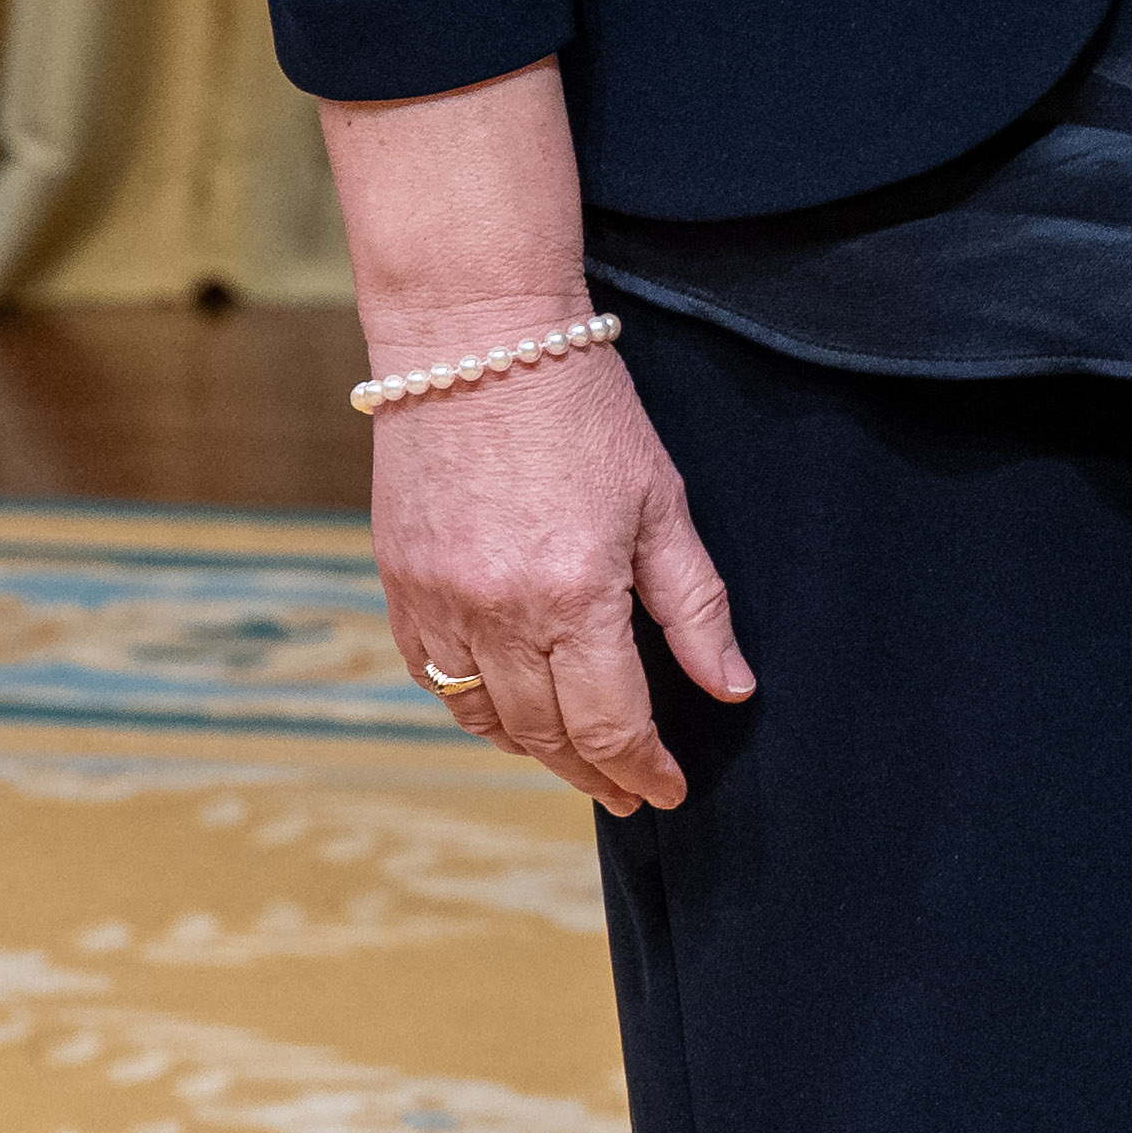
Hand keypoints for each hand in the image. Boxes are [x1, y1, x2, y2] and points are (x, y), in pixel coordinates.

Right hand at [370, 335, 750, 812]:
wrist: (477, 343)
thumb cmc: (584, 408)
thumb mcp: (662, 499)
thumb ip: (695, 603)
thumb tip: (731, 686)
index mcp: (575, 594)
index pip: (610, 722)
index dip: (642, 766)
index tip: (668, 790)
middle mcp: (499, 614)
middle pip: (546, 734)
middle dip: (594, 770)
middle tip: (629, 789)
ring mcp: (439, 605)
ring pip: (484, 718)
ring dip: (533, 748)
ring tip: (576, 757)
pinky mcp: (400, 587)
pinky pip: (435, 679)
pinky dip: (472, 706)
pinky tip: (506, 708)